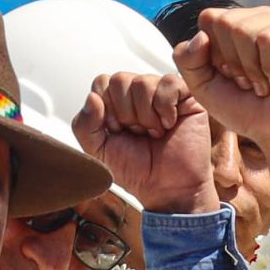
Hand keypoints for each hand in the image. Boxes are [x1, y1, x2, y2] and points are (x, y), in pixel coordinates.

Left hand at [72, 72, 218, 213]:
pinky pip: (169, 83)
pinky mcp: (185, 95)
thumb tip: (92, 98)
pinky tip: (169, 125)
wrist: (168, 188)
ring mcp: (161, 92)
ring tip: (154, 132)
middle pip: (119, 80)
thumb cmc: (137, 171)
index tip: (117, 131)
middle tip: (138, 133)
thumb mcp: (99, 152)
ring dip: (146, 115)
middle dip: (125, 114)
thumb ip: (84, 126)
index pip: (101, 83)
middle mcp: (138, 93)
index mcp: (115, 102)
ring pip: (142, 82)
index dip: (106, 109)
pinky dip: (166, 108)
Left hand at [176, 6, 269, 147]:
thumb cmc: (245, 108)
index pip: (209, 18)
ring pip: (245, 30)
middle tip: (250, 82)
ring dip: (252, 69)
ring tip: (265, 83)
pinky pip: (269, 39)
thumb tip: (201, 36)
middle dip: (233, 62)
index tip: (231, 75)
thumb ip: (188, 60)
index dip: (214, 54)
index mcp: (237, 23)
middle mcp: (260, 16)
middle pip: (226, 23)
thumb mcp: (203, 87)